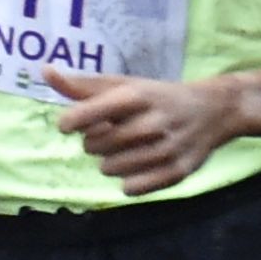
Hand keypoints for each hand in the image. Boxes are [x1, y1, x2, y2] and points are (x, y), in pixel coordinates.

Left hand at [47, 72, 241, 196]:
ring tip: (125, 151)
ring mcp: (168, 148)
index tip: (70, 125)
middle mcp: (153, 122)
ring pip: (109, 169)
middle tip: (111, 135)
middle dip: (94, 142)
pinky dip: (128, 181)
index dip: (69, 123)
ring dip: (110, 162)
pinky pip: (132, 188)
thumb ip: (82, 85)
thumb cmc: (158, 97)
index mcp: (136, 96)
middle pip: (93, 146)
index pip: (84, 116)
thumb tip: (44, 71)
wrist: (216, 110)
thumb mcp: (124, 85)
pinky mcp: (179, 171)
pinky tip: (138, 168)